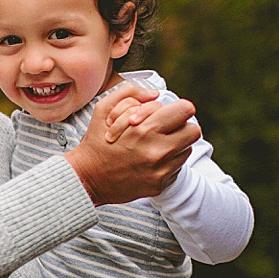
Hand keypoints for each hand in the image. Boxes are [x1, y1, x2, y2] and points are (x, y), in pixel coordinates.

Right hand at [67, 85, 199, 204]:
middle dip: (180, 126)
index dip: (176, 109)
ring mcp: (160, 170)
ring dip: (175, 145)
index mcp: (145, 129)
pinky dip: (167, 162)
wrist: (85, 179)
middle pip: (193, 130)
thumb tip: (155, 94)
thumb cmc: (95, 142)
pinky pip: (177, 167)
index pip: (186, 110)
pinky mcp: (159, 184)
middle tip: (165, 129)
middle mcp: (156, 151)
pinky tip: (149, 161)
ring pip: (187, 149)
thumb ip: (129, 92)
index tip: (166, 114)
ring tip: (154, 146)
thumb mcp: (103, 109)